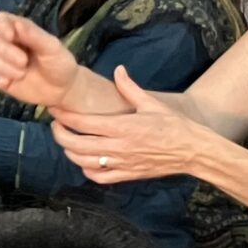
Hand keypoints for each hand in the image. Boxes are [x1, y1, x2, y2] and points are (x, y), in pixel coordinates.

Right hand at [0, 11, 81, 110]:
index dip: (1, 26)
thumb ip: (34, 35)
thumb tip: (17, 25)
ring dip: (4, 68)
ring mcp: (3, 62)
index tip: (10, 36)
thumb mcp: (52, 47)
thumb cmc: (59, 63)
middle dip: (7, 53)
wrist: (62, 90)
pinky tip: (8, 83)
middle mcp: (8, 44)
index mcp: (20, 31)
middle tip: (24, 62)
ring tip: (22, 75)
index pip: (0, 20)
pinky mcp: (0, 79)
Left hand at [50, 68, 208, 183]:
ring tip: (67, 141)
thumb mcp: (151, 103)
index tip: (54, 110)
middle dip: (60, 134)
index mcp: (122, 126)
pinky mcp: (126, 175)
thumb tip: (119, 70)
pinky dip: (86, 170)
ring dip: (70, 152)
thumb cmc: (174, 125)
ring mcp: (121, 163)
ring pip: (83, 162)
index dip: (64, 116)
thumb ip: (130, 88)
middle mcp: (118, 147)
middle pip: (76, 144)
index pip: (83, 122)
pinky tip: (85, 161)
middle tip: (56, 125)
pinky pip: (98, 177)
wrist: (192, 151)